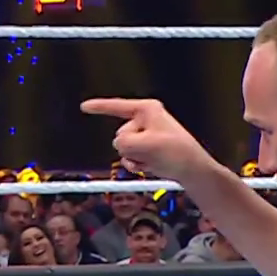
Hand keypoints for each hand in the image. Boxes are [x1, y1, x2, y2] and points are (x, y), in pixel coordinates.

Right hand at [79, 98, 216, 181]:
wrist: (193, 169)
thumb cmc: (175, 152)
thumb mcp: (145, 144)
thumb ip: (123, 142)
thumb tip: (119, 145)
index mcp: (147, 110)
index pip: (117, 107)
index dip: (99, 107)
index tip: (84, 106)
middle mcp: (145, 119)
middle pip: (120, 134)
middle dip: (129, 147)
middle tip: (150, 152)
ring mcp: (146, 134)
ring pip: (124, 147)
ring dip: (133, 157)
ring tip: (152, 160)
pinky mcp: (147, 148)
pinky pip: (130, 156)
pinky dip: (136, 163)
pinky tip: (149, 166)